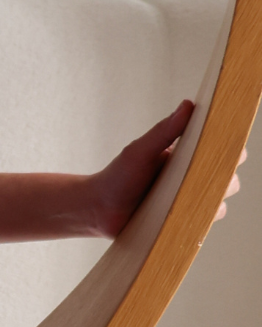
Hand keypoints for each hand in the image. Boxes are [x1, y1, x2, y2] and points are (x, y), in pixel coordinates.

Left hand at [85, 101, 243, 237]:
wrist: (98, 209)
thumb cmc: (117, 176)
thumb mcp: (140, 151)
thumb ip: (163, 131)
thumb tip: (188, 105)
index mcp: (187, 156)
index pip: (222, 150)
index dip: (228, 149)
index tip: (223, 148)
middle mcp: (193, 177)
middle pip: (228, 176)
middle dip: (222, 177)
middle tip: (200, 176)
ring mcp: (189, 200)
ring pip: (219, 200)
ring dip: (211, 199)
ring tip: (187, 196)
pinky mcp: (183, 220)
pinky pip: (205, 220)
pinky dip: (202, 218)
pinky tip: (188, 214)